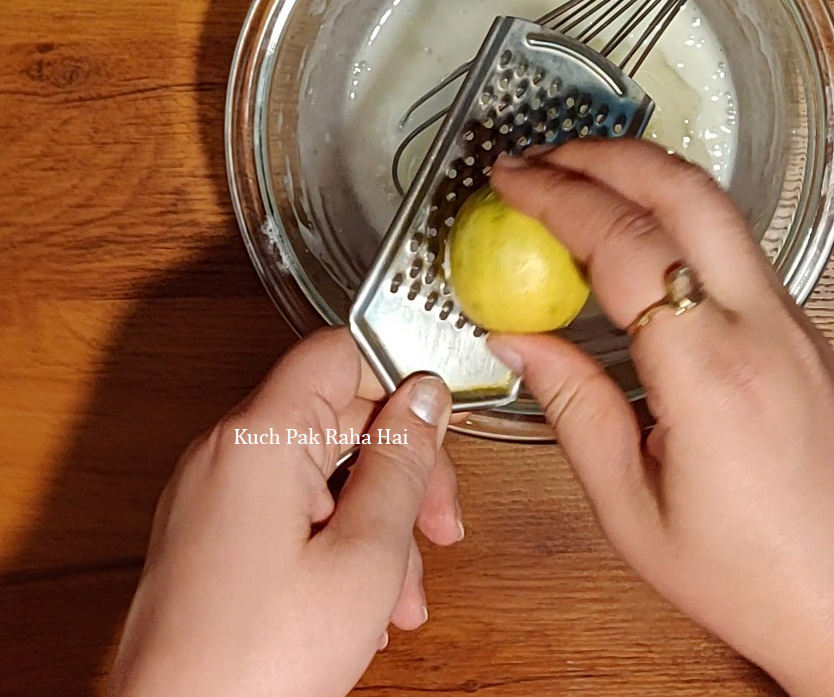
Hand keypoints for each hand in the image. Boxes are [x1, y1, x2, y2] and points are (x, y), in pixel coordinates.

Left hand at [109, 328, 460, 696]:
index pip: (338, 353)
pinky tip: (366, 600)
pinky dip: (337, 539)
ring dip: (376, 517)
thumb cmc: (253, 668)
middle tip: (438, 523)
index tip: (437, 425)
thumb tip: (424, 398)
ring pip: (321, 471)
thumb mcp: (365, 557)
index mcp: (256, 439)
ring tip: (403, 591)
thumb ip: (401, 464)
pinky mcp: (210, 537)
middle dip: (400, 469)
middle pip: (337, 416)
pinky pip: (290, 509)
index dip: (397, 379)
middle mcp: (224, 455)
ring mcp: (212, 497)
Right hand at [488, 140, 833, 696]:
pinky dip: (677, 213)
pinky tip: (637, 232)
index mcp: (712, 372)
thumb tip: (515, 339)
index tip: (510, 178)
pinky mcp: (804, 329)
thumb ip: (571, 408)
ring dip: (645, 174)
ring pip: (718, 207)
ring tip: (580, 176)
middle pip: (687, 190)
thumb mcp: (632, 510)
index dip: (557, 196)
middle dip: (606, 153)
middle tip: (542, 153)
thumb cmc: (751, 578)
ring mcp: (793, 320)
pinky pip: (734, 244)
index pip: (624, 243)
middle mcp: (763, 325)